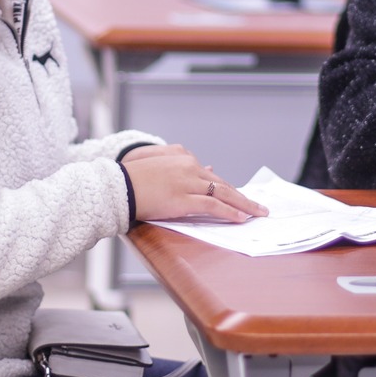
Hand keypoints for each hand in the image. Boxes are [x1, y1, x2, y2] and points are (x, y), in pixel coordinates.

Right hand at [120, 144, 266, 223]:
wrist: (116, 186)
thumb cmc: (132, 178)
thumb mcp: (159, 165)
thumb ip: (184, 166)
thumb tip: (208, 166)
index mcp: (182, 158)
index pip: (212, 175)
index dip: (228, 189)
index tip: (240, 197)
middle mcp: (188, 167)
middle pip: (222, 184)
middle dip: (242, 197)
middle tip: (259, 206)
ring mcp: (187, 183)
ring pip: (222, 194)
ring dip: (243, 205)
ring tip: (257, 213)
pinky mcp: (183, 199)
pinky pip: (212, 206)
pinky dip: (229, 212)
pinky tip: (240, 218)